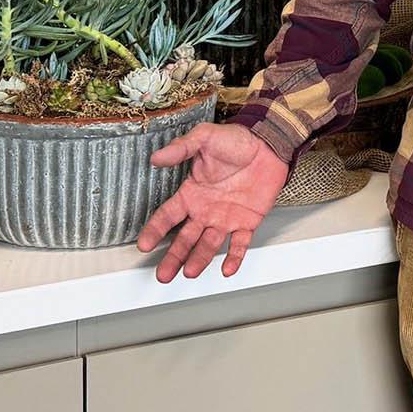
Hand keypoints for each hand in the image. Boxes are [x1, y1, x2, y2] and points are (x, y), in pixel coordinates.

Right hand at [136, 122, 289, 281]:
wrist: (268, 144)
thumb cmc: (236, 140)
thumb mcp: (204, 138)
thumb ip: (181, 149)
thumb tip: (156, 157)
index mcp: (192, 193)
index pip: (168, 216)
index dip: (155, 230)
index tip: (144, 244)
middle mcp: (205, 210)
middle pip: (185, 238)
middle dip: (173, 256)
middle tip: (163, 274)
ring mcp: (225, 218)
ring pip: (208, 245)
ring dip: (199, 259)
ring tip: (189, 272)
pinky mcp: (247, 222)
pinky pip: (239, 244)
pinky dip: (234, 258)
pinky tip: (227, 270)